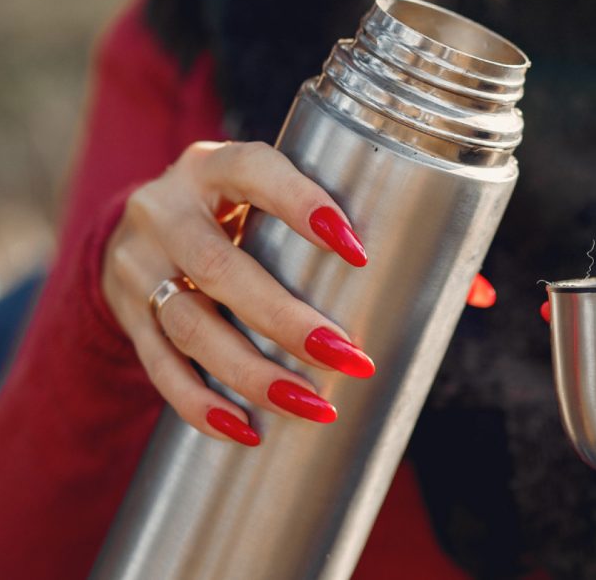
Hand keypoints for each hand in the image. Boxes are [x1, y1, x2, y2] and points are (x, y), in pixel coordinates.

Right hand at [102, 141, 374, 446]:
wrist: (132, 232)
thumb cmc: (232, 213)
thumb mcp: (265, 195)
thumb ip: (346, 226)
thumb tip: (467, 295)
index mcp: (212, 166)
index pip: (254, 170)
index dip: (301, 203)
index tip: (356, 250)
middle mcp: (166, 210)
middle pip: (218, 268)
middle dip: (284, 319)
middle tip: (345, 356)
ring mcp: (139, 266)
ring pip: (190, 325)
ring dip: (251, 373)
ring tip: (311, 405)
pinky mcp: (128, 315)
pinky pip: (159, 366)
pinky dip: (199, 403)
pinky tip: (244, 429)